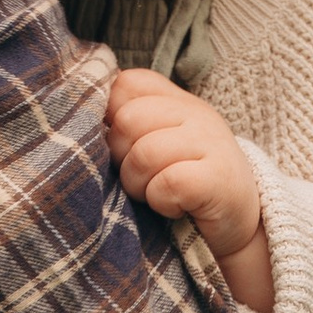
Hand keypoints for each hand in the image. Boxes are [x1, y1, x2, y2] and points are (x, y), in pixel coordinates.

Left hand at [106, 69, 269, 304]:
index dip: (110, 117)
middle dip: (122, 157)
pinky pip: (167, 184)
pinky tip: (175, 207)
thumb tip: (78, 111)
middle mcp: (196, 113)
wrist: (235, 228)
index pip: (125, 84)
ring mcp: (211, 142)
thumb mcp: (154, 144)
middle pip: (128, 120)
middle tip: (142, 178)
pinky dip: (162, 202)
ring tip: (156, 194)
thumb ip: (125, 121)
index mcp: (175, 100)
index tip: (123, 146)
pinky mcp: (218, 178)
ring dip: (140, 184)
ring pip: (144, 153)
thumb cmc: (182, 186)